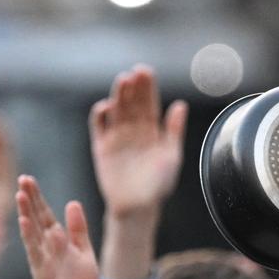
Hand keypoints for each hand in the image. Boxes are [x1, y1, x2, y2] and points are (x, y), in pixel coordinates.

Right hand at [17, 175, 100, 278]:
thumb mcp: (83, 253)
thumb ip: (78, 230)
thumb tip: (72, 203)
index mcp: (56, 243)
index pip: (45, 216)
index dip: (37, 198)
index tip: (28, 179)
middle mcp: (46, 250)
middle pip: (36, 220)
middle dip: (29, 200)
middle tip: (22, 178)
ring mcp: (42, 262)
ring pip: (32, 234)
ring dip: (26, 215)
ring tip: (20, 195)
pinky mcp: (42, 276)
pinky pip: (35, 255)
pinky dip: (30, 239)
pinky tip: (25, 224)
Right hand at [89, 65, 187, 217]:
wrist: (138, 206)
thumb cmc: (159, 184)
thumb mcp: (171, 156)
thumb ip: (174, 130)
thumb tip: (180, 105)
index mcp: (152, 131)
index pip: (149, 103)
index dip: (147, 87)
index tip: (146, 72)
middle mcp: (134, 130)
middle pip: (132, 102)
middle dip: (133, 87)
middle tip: (135, 73)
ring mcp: (117, 136)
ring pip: (116, 109)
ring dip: (118, 94)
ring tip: (123, 81)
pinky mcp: (102, 145)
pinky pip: (98, 124)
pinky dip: (100, 113)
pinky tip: (108, 106)